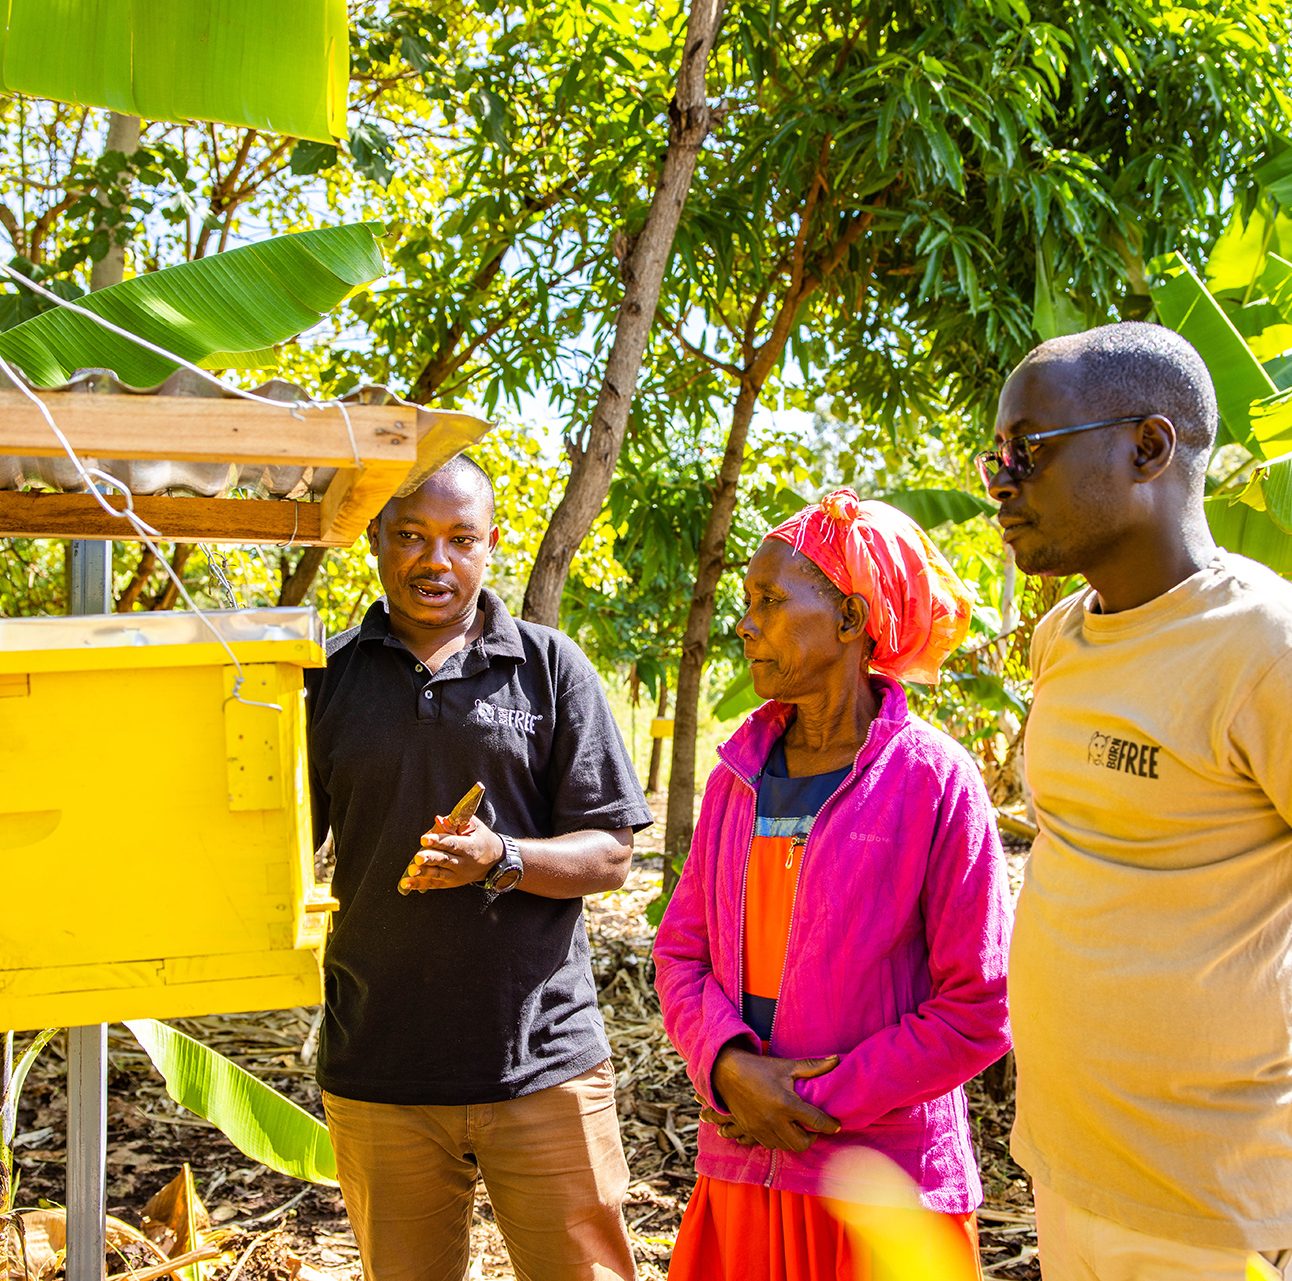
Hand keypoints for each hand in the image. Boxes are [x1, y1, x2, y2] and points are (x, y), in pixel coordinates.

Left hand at [400, 816, 503, 891]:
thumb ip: (456, 822)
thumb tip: (438, 820)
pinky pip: (434, 884)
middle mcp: (464, 863)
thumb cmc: (480, 838)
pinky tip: (406, 883)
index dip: (438, 841)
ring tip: (411, 872)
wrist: (493, 861)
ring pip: (438, 874)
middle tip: (418, 858)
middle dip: (430, 858)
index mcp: (470, 847)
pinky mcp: (450, 882)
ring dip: (424, 873)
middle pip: (445, 860)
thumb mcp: (474, 826)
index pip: (453, 844)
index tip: (424, 838)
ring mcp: (456, 875)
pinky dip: (420, 884)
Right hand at [709, 1046, 840, 1151]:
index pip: (815, 1121)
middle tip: (814, 1128)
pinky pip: (770, 1144)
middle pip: (801, 1143)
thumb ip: (813, 1067)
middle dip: (812, 1138)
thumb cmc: (759, 1068)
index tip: (836, 1125)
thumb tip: (836, 1060)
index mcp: (785, 1103)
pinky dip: (779, 1140)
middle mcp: (774, 1120)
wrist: (726, 1073)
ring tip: (798, 1127)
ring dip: (795, 1139)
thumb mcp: (787, 1066)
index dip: (830, 1125)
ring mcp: (760, 1128)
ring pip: (785, 1146)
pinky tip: (781, 1128)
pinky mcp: (751, 1131)